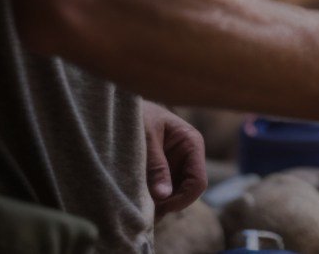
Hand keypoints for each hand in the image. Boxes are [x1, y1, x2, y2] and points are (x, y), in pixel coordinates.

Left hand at [141, 101, 206, 218]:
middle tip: (146, 210)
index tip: (161, 207)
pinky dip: (152, 199)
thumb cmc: (137, 115)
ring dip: (160, 203)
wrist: (121, 107)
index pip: (198, 181)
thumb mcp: (145, 138)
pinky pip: (163, 192)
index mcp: (191, 143)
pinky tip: (138, 199)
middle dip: (169, 203)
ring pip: (175, 195)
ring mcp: (176, 165)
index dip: (182, 199)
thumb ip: (156, 166)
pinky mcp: (163, 171)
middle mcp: (188, 157)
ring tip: (139, 205)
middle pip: (187, 192)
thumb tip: (163, 196)